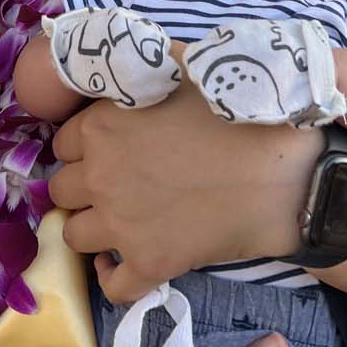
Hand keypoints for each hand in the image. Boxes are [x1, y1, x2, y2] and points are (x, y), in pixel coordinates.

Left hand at [51, 82, 320, 303]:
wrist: (284, 171)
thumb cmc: (238, 111)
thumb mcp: (183, 65)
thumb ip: (139, 62)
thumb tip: (117, 60)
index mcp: (101, 125)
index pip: (62, 145)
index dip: (84, 149)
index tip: (108, 152)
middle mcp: (101, 175)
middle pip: (62, 192)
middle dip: (84, 188)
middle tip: (117, 186)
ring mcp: (122, 224)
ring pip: (74, 237)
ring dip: (94, 229)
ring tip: (122, 221)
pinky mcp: (150, 263)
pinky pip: (112, 286)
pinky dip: (114, 278)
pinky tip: (126, 264)